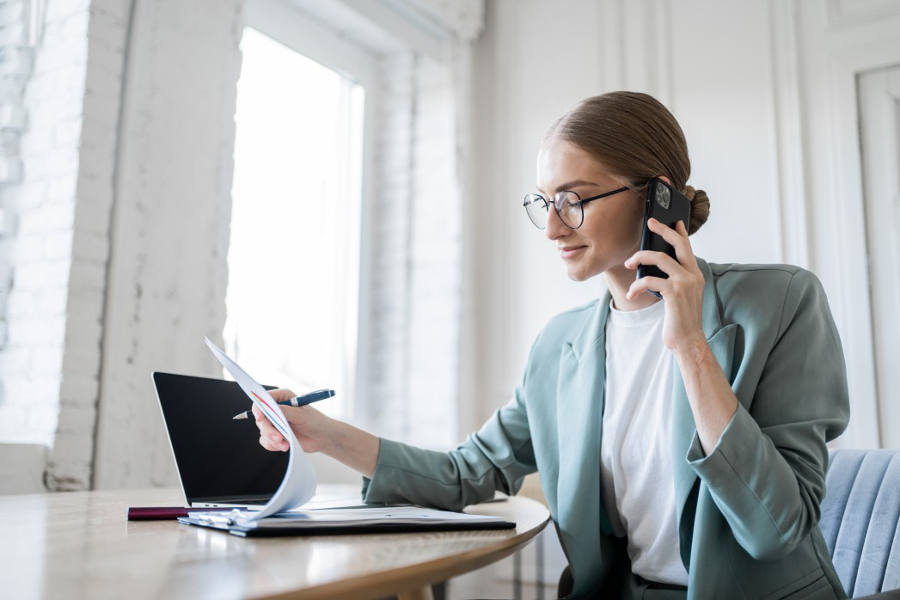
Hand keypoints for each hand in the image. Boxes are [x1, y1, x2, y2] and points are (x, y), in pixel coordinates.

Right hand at [254, 388, 331, 453]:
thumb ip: (284, 411)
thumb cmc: (315, 421)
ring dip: (272, 439)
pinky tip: (285, 446)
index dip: (259, 407)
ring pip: (262, 431)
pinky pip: (265, 441)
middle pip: (261, 417)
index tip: (260, 417)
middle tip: (278, 437)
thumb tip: (268, 408)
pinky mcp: (275, 434)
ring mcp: (275, 422)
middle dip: (268, 429)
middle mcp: (277, 409)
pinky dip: (273, 445)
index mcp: (283, 397)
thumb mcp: (301, 414)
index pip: (264, 398)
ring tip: (285, 444)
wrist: (322, 437)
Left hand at [623, 218, 705, 354]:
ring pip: (660, 258)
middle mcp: (693, 275)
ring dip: (640, 258)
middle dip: (663, 230)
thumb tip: (652, 268)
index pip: (688, 248)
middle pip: (678, 244)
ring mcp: (685, 282)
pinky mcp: (674, 292)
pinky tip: (632, 294)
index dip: (681, 232)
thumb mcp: (679, 296)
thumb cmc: (680, 320)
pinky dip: (636, 286)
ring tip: (629, 263)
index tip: (674, 220)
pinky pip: (650, 280)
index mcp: (695, 275)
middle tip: (650, 223)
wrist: (688, 341)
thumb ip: (673, 280)